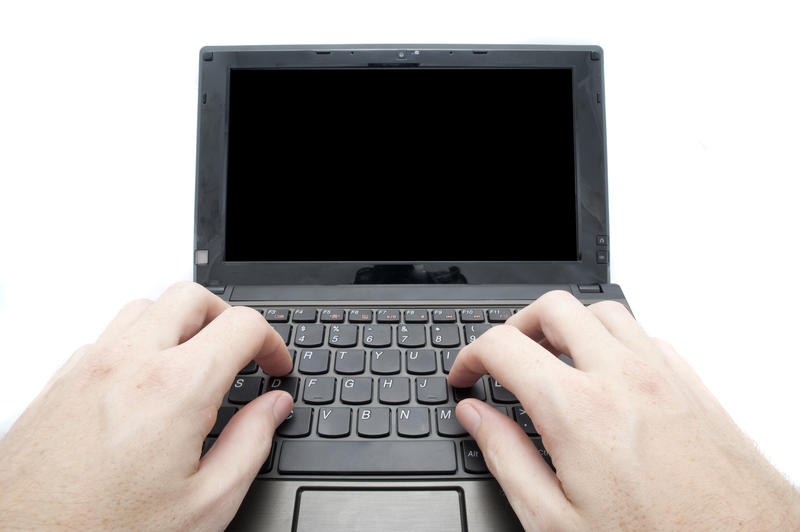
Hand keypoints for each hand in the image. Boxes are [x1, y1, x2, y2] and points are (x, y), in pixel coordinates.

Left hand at [0, 282, 293, 529]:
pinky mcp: (57, 384)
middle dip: (227, 318)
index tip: (274, 366)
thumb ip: (251, 444)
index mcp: (175, 389)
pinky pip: (106, 338)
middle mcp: (128, 364)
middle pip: (190, 297)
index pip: (242, 325)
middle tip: (241, 355)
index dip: (272, 342)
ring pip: (144, 308)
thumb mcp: (205, 505)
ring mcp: (87, 369)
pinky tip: (144, 387)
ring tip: (194, 366)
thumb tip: (273, 407)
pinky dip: (136, 346)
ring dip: (178, 325)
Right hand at [448, 290, 799, 529]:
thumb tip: (475, 416)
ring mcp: (663, 375)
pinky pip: (645, 335)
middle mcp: (621, 377)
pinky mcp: (693, 385)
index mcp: (577, 410)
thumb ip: (506, 457)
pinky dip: (614, 341)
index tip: (466, 375)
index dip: (470, 356)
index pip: (503, 346)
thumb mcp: (556, 521)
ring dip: (568, 326)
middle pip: (554, 308)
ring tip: (553, 360)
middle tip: (504, 359)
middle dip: (516, 326)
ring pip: (602, 311)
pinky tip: (608, 376)